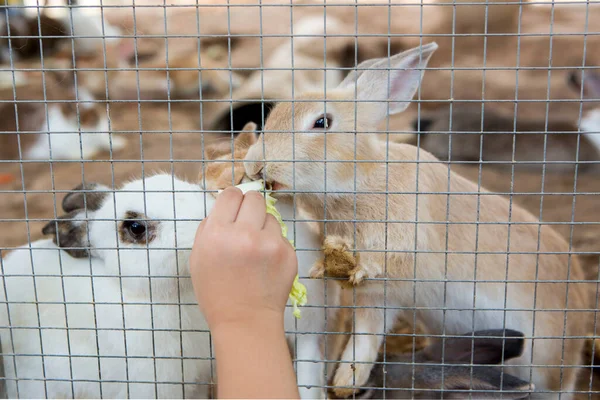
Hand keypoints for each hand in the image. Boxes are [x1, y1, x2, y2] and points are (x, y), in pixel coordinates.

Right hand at [190, 186, 297, 331]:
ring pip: (270, 216)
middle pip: (254, 198)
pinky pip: (281, 236)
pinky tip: (266, 264)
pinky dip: (274, 245)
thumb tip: (225, 206)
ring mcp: (270, 243)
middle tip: (246, 224)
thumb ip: (209, 228)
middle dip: (249, 208)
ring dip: (263, 227)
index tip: (233, 209)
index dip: (232, 200)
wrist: (245, 321)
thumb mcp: (198, 258)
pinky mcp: (288, 253)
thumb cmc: (217, 292)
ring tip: (255, 250)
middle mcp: (244, 233)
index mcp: (217, 233)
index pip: (231, 194)